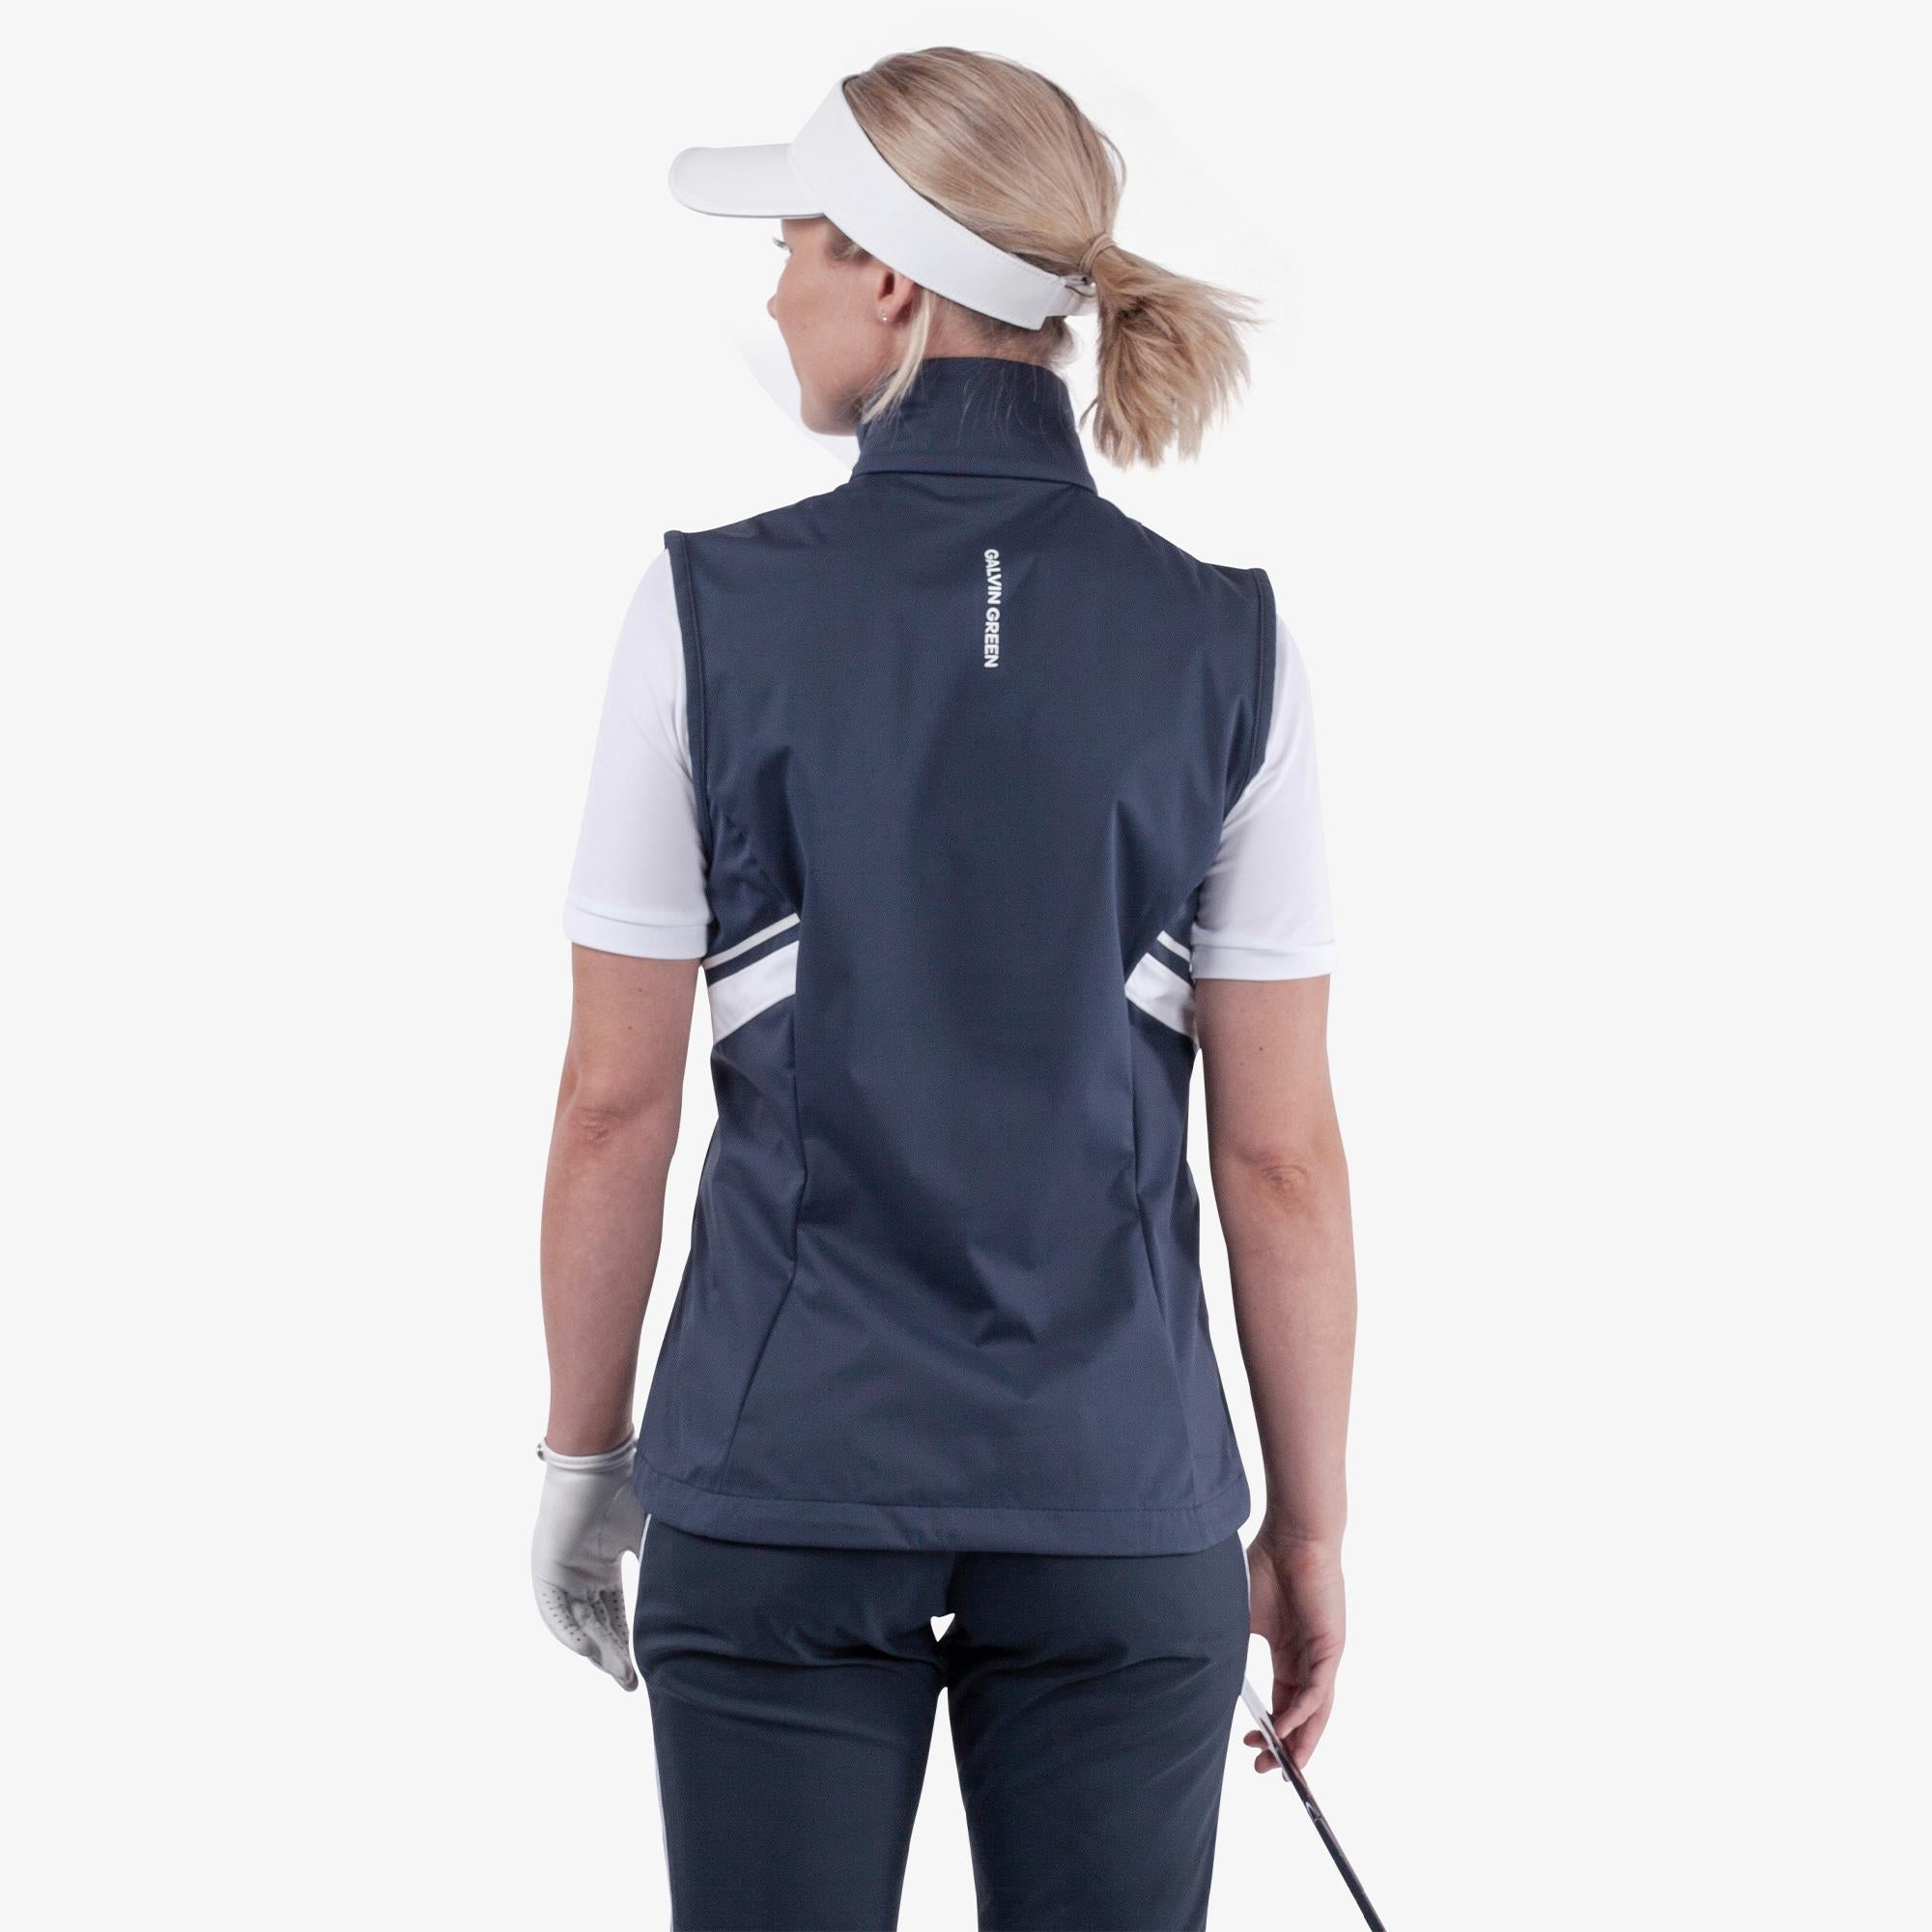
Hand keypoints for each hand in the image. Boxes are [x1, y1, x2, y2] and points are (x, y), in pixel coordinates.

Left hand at [532, 1433, 647, 1690]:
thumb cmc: (628, 1486)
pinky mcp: (545, 1566)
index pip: (615, 1612)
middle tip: (629, 1683)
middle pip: (597, 1623)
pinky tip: (587, 1650)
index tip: (641, 1670)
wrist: (598, 1457)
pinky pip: (555, 1610)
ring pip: (579, 1622)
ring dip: (596, 1649)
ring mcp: (562, 1570)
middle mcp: (582, 1571)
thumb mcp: (650, 1533)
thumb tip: (693, 1598)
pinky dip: (569, 1631)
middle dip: (613, 1655)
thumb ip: (660, 1565)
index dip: (627, 1640)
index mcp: (605, 1562)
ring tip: (617, 1673)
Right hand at [1243, 1526, 1344, 1770]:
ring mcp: (1322, 1656)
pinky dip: (1302, 1714)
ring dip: (1299, 1740)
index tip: (1250, 1748)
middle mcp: (1308, 1659)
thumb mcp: (1240, 1618)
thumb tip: (1202, 1676)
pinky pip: (1318, 1691)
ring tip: (1281, 1765)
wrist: (1292, 1537)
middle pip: (1302, 1716)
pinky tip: (1284, 1730)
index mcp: (1289, 1652)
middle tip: (1263, 1769)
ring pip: (1315, 1712)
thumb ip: (1230, 1650)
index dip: (1271, 1729)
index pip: (1285, 1702)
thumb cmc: (1264, 1568)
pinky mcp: (1331, 1648)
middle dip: (1285, 1747)